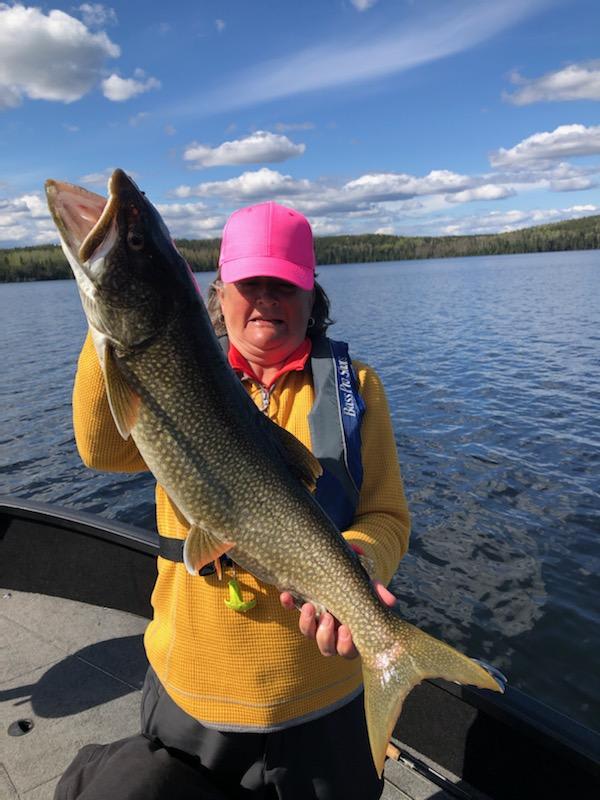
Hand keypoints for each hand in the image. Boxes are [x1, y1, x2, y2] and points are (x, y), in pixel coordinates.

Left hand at [280, 581, 395, 658]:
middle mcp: (331, 629)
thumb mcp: (366, 582)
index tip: (346, 629)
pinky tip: (286, 594)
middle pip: (327, 649)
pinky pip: (289, 610)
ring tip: (310, 606)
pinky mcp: (297, 604)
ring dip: (307, 624)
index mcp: (349, 629)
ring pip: (308, 634)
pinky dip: (287, 603)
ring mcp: (313, 619)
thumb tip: (391, 602)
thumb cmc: (355, 577)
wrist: (334, 559)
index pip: (349, 650)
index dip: (347, 645)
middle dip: (326, 636)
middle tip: (328, 617)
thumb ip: (376, 591)